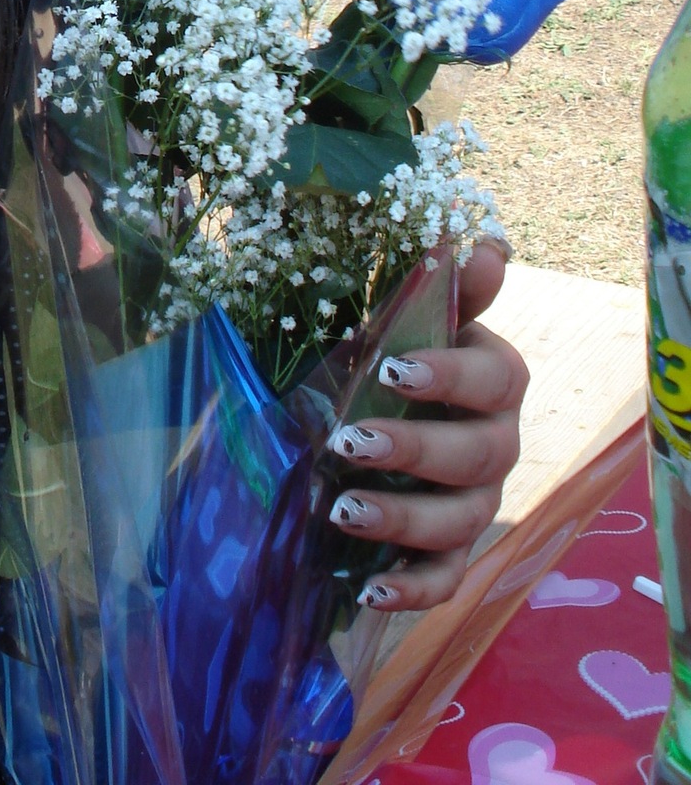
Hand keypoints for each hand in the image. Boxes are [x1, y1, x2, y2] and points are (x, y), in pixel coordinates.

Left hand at [322, 240, 527, 611]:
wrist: (368, 412)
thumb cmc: (388, 357)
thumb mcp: (400, 319)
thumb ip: (442, 288)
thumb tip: (487, 249)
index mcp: (493, 380)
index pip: (496, 378)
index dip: (450, 374)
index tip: (392, 369)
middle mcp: (498, 444)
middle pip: (480, 456)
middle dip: (416, 450)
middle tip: (349, 441)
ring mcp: (477, 503)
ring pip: (462, 522)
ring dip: (405, 521)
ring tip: (343, 512)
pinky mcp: (450, 553)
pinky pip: (446, 582)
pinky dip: (413, 592)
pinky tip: (369, 589)